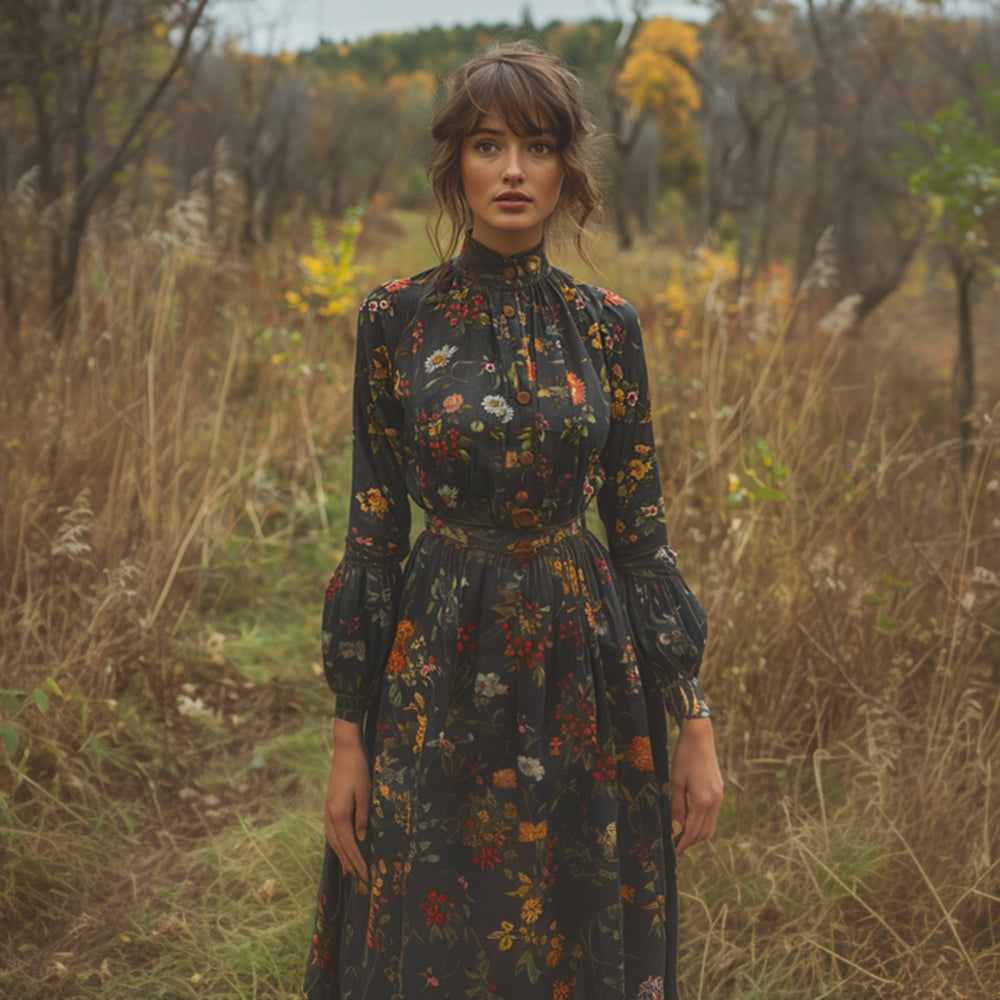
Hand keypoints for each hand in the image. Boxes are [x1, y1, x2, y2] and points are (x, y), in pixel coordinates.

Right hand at [324, 719, 370, 880]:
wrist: (345, 751)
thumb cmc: (358, 770)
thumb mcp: (365, 793)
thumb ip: (362, 817)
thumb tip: (361, 838)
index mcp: (339, 814)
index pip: (348, 845)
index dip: (357, 861)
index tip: (366, 875)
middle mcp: (330, 815)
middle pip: (338, 845)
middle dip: (348, 863)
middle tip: (358, 878)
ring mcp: (327, 810)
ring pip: (332, 839)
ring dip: (341, 855)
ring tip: (349, 869)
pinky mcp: (329, 805)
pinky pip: (332, 831)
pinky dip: (337, 843)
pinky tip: (342, 845)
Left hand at [670, 716, 722, 856]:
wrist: (700, 738)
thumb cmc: (684, 757)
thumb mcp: (676, 782)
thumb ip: (677, 807)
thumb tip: (675, 829)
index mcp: (703, 800)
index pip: (693, 831)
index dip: (683, 843)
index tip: (674, 852)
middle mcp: (715, 801)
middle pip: (704, 832)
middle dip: (691, 842)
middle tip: (676, 847)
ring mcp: (719, 796)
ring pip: (710, 825)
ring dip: (697, 834)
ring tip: (682, 836)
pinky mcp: (719, 791)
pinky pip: (712, 815)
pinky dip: (702, 823)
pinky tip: (691, 821)